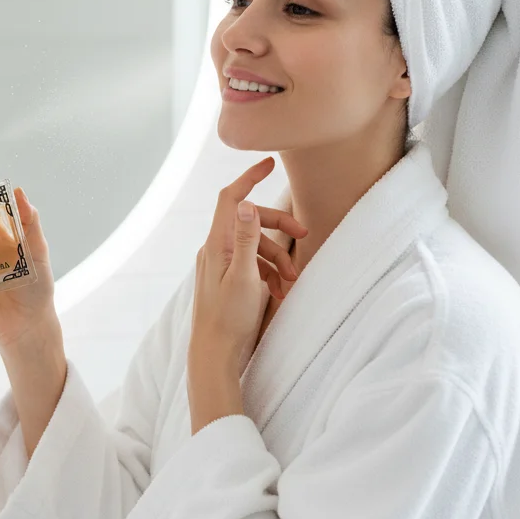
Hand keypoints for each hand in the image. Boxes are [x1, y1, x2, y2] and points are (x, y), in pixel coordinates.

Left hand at [190, 156, 308, 376]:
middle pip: (250, 221)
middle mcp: (215, 249)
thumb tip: (246, 202)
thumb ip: (246, 239)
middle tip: (305, 237)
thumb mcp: (244, 277)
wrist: (214, 355)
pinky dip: (269, 273)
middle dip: (279, 228)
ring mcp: (220, 265)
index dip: (249, 177)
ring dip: (277, 258)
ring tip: (292, 280)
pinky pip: (251, 265)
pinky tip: (281, 291)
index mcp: (216, 243)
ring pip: (254, 246)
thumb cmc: (229, 319)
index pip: (232, 198)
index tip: (269, 163)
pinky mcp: (227, 280)